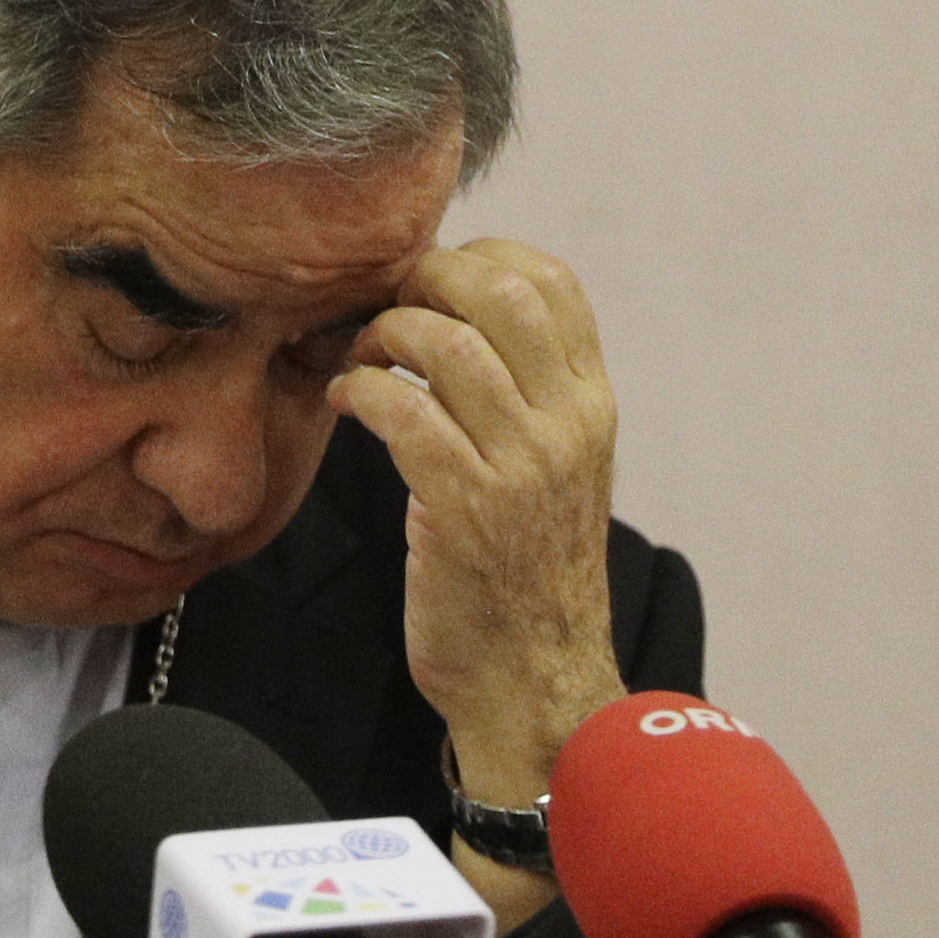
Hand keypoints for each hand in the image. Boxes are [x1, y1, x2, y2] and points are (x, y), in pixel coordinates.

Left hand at [329, 236, 623, 857]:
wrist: (535, 682)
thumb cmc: (525, 570)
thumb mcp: (554, 468)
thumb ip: (528, 392)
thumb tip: (457, 305)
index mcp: (593, 405)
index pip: (552, 280)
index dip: (479, 255)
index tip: (428, 281)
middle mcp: (567, 425)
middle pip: (498, 290)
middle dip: (424, 279)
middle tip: (384, 307)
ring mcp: (520, 466)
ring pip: (444, 342)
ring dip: (380, 334)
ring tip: (358, 359)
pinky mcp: (464, 508)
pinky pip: (401, 408)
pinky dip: (358, 389)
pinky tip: (345, 401)